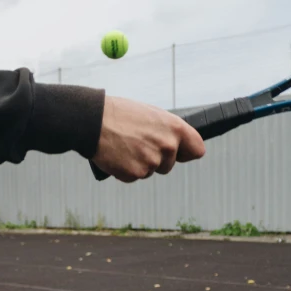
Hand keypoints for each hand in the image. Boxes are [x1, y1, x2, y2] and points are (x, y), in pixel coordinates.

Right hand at [91, 96, 205, 182]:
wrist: (93, 121)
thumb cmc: (120, 114)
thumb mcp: (152, 114)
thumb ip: (168, 130)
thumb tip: (176, 143)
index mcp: (175, 128)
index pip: (197, 150)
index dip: (186, 152)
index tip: (180, 153)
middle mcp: (168, 146)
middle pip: (169, 164)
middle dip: (156, 159)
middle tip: (138, 144)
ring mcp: (152, 162)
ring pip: (150, 171)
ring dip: (139, 164)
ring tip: (125, 146)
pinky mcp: (135, 173)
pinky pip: (134, 177)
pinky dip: (125, 169)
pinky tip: (117, 155)